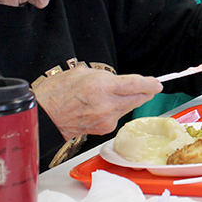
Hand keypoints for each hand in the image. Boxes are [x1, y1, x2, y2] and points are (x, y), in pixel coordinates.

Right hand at [33, 68, 162, 138]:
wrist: (44, 116)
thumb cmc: (57, 92)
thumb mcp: (82, 72)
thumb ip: (105, 77)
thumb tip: (118, 81)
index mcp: (103, 87)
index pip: (136, 85)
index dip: (150, 84)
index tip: (157, 84)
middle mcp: (107, 104)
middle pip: (138, 98)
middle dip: (144, 92)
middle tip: (146, 87)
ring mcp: (106, 119)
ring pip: (128, 108)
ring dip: (128, 101)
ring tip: (112, 95)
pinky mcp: (103, 129)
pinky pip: (117, 117)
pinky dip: (116, 111)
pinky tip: (103, 107)